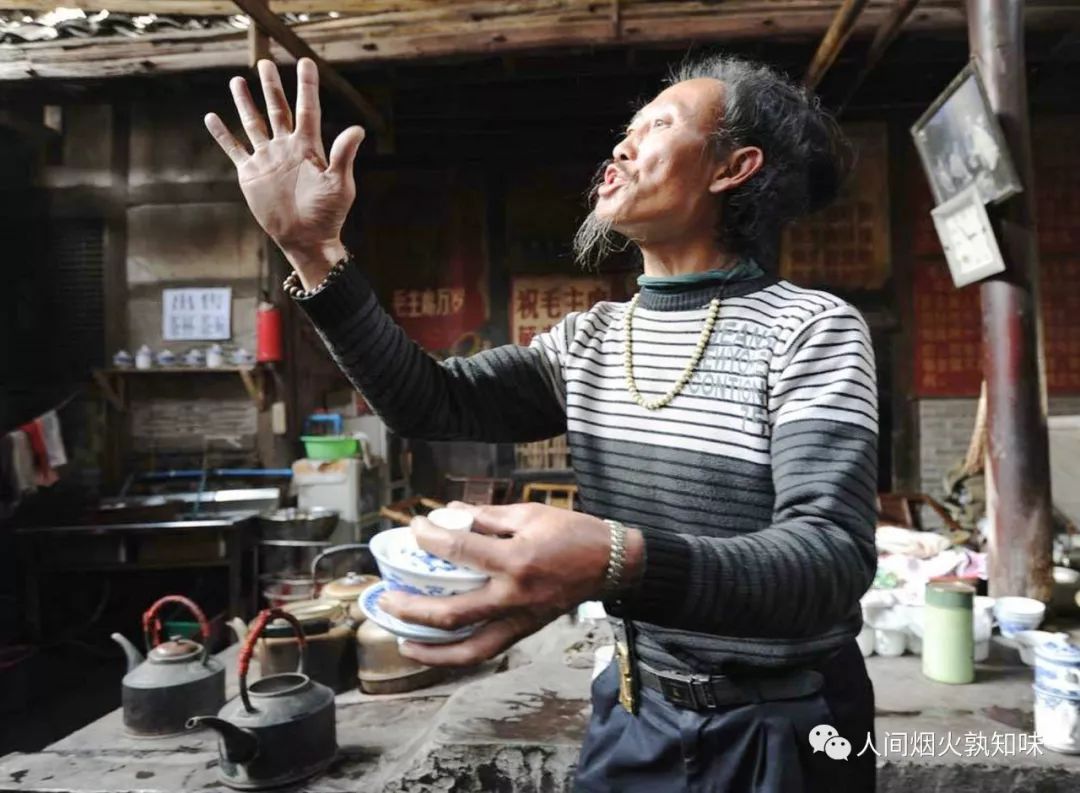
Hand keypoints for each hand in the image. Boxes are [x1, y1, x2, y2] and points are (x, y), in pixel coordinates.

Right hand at [204, 58, 365, 287]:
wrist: (306, 239)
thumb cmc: (328, 214)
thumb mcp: (340, 184)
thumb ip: (344, 155)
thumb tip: (358, 129)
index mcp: (308, 147)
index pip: (308, 108)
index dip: (306, 85)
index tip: (306, 62)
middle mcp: (286, 148)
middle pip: (277, 109)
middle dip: (271, 86)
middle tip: (265, 62)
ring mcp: (267, 159)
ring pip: (254, 123)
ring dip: (245, 103)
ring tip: (237, 80)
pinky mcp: (251, 174)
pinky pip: (234, 149)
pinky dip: (222, 134)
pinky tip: (212, 118)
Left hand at [379, 501, 642, 665]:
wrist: (610, 564)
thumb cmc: (573, 534)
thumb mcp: (529, 514)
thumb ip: (487, 517)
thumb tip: (450, 515)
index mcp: (516, 561)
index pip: (460, 552)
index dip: (430, 538)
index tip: (416, 527)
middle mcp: (514, 597)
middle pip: (452, 614)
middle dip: (412, 609)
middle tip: (386, 599)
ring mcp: (520, 620)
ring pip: (468, 649)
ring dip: (430, 649)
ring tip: (401, 641)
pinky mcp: (525, 631)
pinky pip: (486, 650)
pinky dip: (457, 655)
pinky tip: (436, 649)